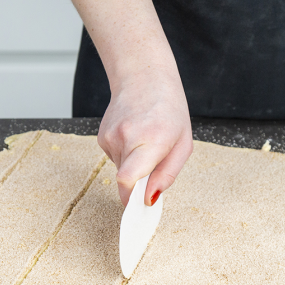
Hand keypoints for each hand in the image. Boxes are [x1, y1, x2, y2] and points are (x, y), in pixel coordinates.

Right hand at [98, 69, 192, 205]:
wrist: (144, 77)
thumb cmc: (169, 110)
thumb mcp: (183, 144)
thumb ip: (167, 175)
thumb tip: (150, 200)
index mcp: (151, 140)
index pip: (128, 179)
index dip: (131, 199)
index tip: (139, 207)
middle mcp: (126, 138)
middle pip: (126, 182)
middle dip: (139, 184)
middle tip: (154, 169)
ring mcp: (110, 137)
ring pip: (121, 171)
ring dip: (135, 166)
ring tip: (146, 143)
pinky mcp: (101, 137)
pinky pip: (116, 159)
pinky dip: (126, 155)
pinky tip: (134, 136)